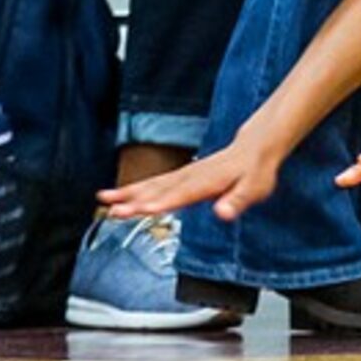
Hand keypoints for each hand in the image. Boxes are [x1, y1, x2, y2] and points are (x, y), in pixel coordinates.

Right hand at [96, 134, 284, 222]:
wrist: (255, 147)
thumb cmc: (256, 170)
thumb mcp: (256, 187)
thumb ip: (239, 200)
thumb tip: (223, 213)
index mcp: (208, 181)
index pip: (182, 194)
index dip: (163, 203)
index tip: (143, 211)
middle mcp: (192, 176)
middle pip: (160, 189)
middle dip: (135, 200)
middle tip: (112, 210)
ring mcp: (184, 174)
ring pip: (152, 184)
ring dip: (128, 192)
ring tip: (104, 199)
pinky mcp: (180, 175)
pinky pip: (154, 182)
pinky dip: (135, 188)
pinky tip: (119, 195)